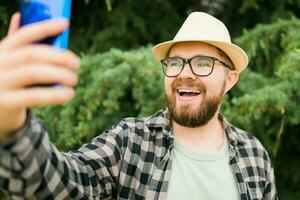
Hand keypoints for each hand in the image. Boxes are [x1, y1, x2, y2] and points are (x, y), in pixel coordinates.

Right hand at [0, 13, 80, 139]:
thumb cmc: (8, 82)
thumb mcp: (9, 62)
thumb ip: (16, 44)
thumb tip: (20, 16)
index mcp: (2, 51)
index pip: (23, 35)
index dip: (45, 27)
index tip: (65, 24)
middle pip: (30, 54)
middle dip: (57, 56)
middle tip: (76, 63)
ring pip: (32, 72)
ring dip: (58, 74)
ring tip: (74, 79)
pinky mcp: (5, 102)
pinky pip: (33, 96)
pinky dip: (54, 95)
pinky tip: (69, 94)